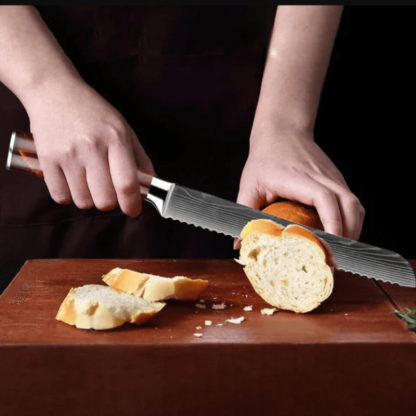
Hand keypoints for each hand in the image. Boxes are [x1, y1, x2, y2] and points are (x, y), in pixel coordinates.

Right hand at [24, 75, 154, 216]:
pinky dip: (68, 195)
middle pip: (105, 199)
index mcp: (116, 138)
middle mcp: (92, 147)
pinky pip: (60, 196)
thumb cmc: (93, 112)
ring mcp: (67, 154)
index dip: (132, 204)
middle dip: (110, 202)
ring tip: (88, 181)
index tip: (133, 211)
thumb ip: (140, 158)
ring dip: (89, 198)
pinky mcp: (46, 160)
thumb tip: (150, 185)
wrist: (54, 91)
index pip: (127, 183)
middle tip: (108, 191)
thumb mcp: (124, 128)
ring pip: (83, 201)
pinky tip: (72, 180)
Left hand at [235, 128, 364, 247]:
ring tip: (341, 252)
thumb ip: (244, 213)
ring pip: (355, 205)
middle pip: (348, 204)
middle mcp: (320, 175)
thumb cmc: (264, 158)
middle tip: (335, 259)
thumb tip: (238, 243)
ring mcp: (332, 176)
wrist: (282, 130)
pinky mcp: (337, 179)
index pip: (323, 197)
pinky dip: (351, 222)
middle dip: (347, 235)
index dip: (331, 222)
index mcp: (297, 177)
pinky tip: (341, 236)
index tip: (330, 245)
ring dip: (353, 230)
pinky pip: (352, 202)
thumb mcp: (249, 184)